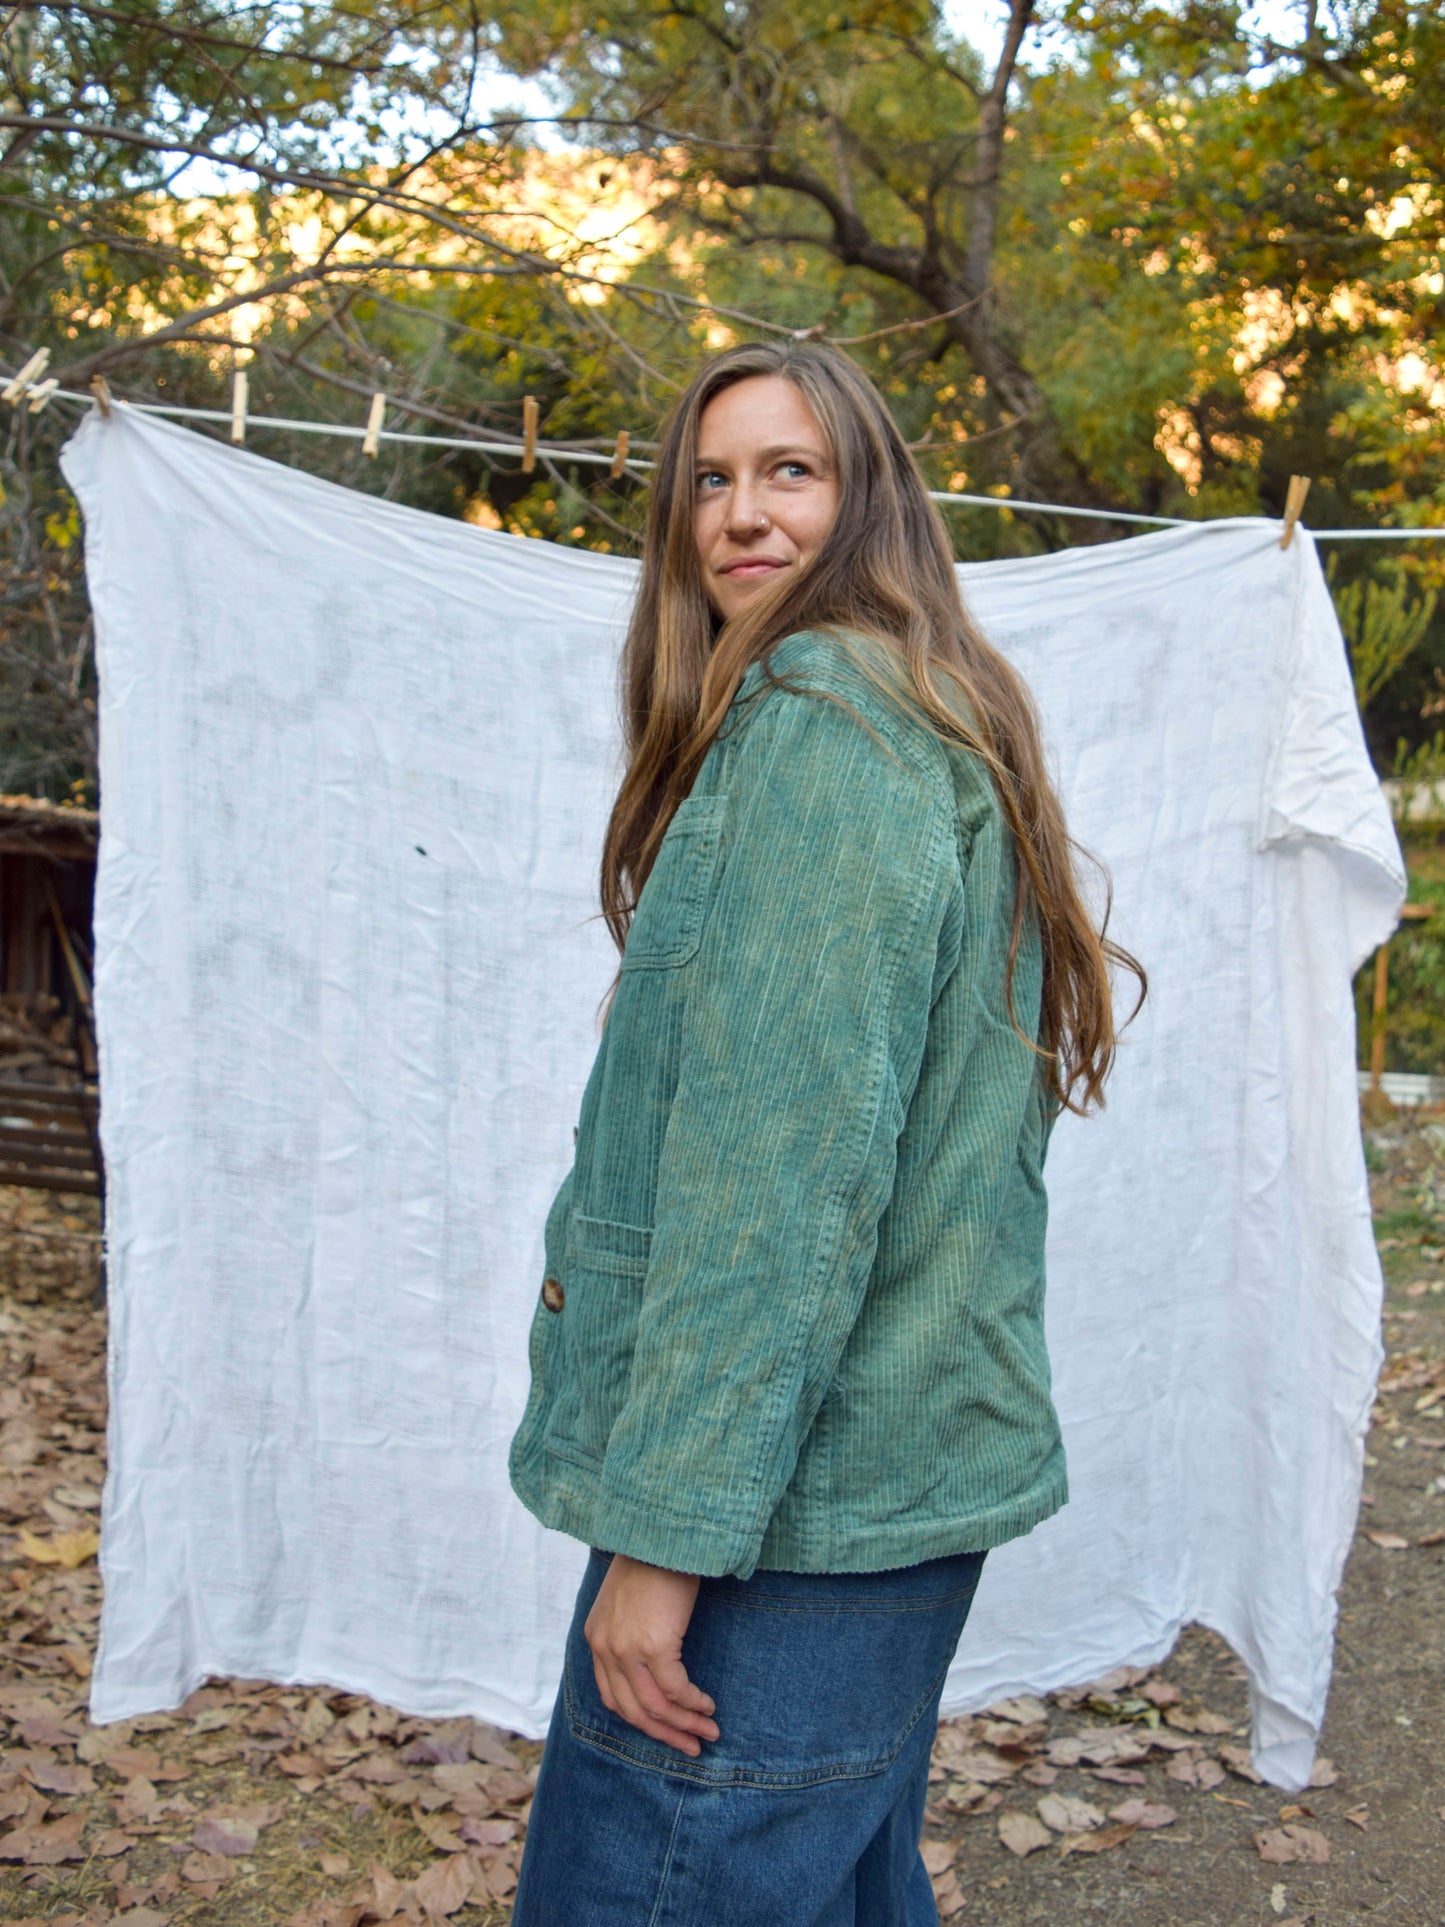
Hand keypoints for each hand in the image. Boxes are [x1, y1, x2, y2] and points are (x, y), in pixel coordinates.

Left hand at [584, 1554, 719, 1756]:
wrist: (665, 1532)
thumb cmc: (655, 1561)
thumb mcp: (629, 1600)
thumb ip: (632, 1631)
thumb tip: (656, 1666)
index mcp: (597, 1639)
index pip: (613, 1697)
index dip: (642, 1721)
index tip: (667, 1730)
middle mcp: (606, 1649)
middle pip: (632, 1711)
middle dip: (665, 1734)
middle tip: (692, 1746)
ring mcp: (627, 1649)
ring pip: (655, 1707)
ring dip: (684, 1724)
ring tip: (708, 1730)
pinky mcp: (654, 1645)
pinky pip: (674, 1689)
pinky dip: (692, 1703)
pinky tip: (707, 1704)